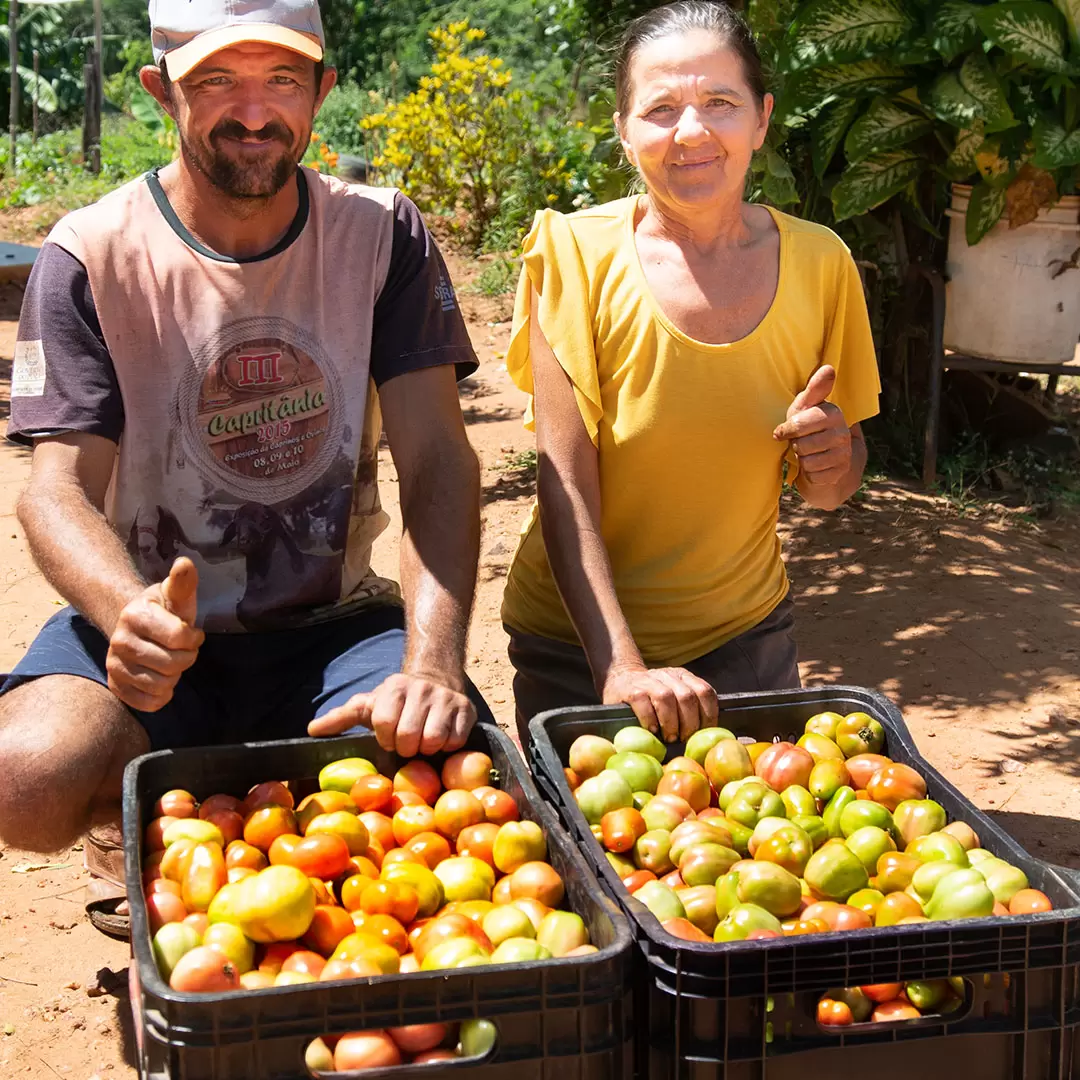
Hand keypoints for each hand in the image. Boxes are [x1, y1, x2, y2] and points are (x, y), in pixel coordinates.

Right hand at [105, 557, 203, 712]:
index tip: (191, 632)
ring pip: (162, 685)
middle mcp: (119, 641)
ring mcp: (114, 665)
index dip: (194, 638)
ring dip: (175, 676)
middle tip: (182, 649)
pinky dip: (162, 695)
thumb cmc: (164, 611)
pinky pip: (149, 703)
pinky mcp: (115, 685)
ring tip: (169, 660)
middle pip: (172, 664)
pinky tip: (161, 678)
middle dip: (187, 657)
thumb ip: (183, 583)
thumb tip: (184, 563)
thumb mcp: (175, 595)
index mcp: (134, 615)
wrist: (136, 627)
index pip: (180, 638)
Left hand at [308, 672, 476, 756]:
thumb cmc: (396, 702)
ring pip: (434, 740)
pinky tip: (442, 739)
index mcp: (393, 687)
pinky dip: (448, 747)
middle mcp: (421, 689)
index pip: (384, 724)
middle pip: (409, 736)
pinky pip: (456, 741)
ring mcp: (446, 698)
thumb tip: (310, 731)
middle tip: (407, 743)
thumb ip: (340, 718)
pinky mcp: (467, 709)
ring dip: (427, 749)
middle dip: (406, 748)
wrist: (436, 680)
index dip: (385, 739)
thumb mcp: (368, 706)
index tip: (389, 738)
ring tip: (423, 742)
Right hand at [601, 664, 718, 742]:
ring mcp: (648, 681)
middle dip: (689, 723)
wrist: (620, 680)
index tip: (704, 734)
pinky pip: (644, 704)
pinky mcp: (631, 690)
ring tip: (670, 738)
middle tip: (685, 740)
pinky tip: (653, 731)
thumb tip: (707, 737)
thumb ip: (689, 707)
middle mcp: (668, 676)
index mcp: (683, 677)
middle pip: (687, 697)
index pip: (705, 692)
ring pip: (666, 698)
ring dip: (671, 723)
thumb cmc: (652, 698)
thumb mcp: (674, 695)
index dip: (708, 715)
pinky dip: (651, 720)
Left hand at [773, 365, 851, 485]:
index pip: (800, 423)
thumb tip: (828, 368)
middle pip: (802, 445)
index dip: (787, 429)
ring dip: (802, 459)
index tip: (783, 431)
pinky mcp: (840, 472)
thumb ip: (814, 389)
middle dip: (796, 445)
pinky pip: (813, 475)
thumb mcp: (806, 407)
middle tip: (800, 442)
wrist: (827, 457)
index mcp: (834, 413)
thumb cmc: (809, 427)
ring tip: (807, 453)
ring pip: (807, 461)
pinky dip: (809, 473)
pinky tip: (814, 466)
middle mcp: (843, 433)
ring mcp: (844, 454)